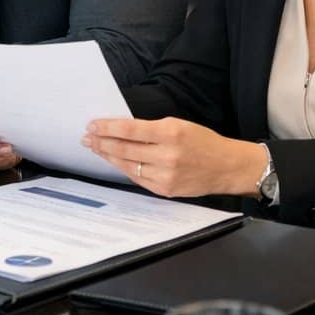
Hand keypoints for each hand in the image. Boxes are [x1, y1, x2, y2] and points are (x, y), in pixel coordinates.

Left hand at [83, 117, 267, 197]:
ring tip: (96, 148)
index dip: (107, 128)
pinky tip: (115, 162)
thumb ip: (151, 129)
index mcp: (171, 133)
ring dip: (108, 156)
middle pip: (124, 149)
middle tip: (86, 138)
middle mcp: (167, 155)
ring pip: (127, 165)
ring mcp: (165, 175)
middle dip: (101, 142)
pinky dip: (124, 169)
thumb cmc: (203, 142)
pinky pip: (137, 178)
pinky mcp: (165, 190)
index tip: (92, 125)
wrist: (228, 167)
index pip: (129, 130)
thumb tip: (121, 129)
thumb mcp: (179, 125)